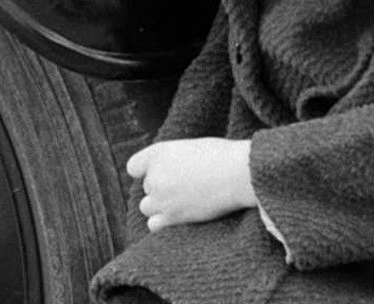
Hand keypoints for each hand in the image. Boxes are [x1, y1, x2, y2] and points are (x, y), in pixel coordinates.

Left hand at [126, 138, 255, 230]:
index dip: (146, 170)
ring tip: (184, 201)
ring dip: (161, 205)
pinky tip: (180, 215)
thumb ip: (172, 160)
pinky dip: (163, 223)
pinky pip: (153, 225)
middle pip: (147, 187)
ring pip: (147, 207)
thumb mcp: (191, 148)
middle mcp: (155, 175)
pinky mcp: (173, 217)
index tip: (162, 172)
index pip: (134, 167)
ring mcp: (162, 198)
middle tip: (187, 185)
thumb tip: (168, 173)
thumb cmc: (223, 156)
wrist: (239, 174)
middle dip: (162, 188)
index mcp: (158, 152)